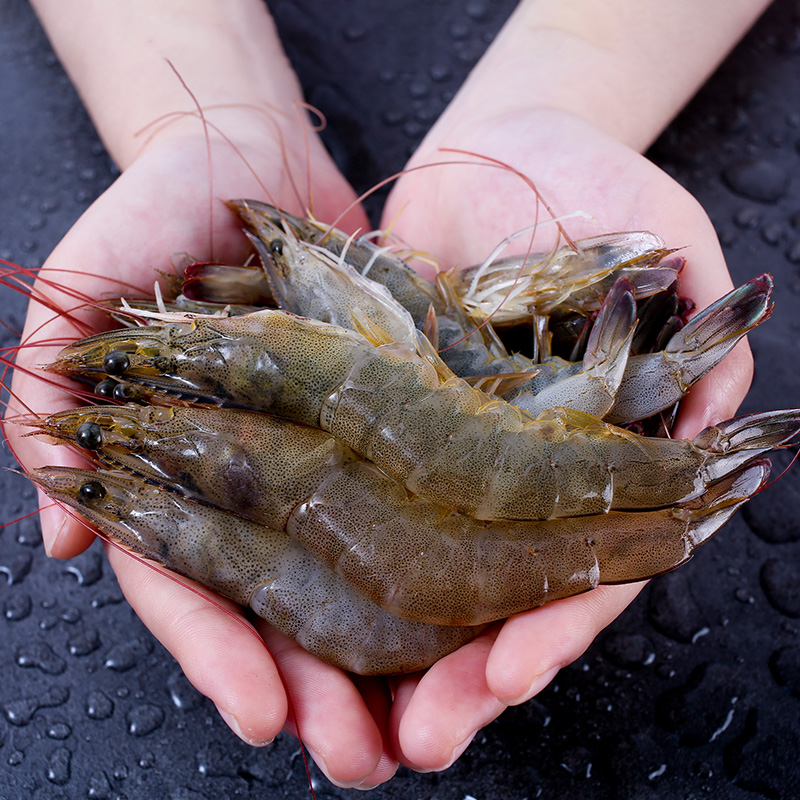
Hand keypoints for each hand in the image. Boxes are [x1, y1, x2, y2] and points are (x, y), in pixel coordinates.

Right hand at [7, 124, 414, 787]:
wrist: (248, 157)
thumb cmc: (158, 204)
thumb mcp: (91, 277)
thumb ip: (56, 381)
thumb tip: (62, 537)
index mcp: (176, 464)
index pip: (189, 580)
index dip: (217, 651)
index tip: (260, 714)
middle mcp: (255, 473)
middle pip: (282, 604)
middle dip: (317, 687)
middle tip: (358, 759)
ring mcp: (323, 452)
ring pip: (356, 572)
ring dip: (388, 654)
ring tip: (426, 724)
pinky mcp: (382, 419)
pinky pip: (413, 497)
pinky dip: (442, 557)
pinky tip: (475, 614)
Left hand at [377, 107, 753, 771]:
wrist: (498, 144)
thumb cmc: (598, 182)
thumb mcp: (673, 247)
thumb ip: (703, 344)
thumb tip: (716, 436)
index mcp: (597, 452)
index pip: (584, 561)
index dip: (554, 625)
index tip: (510, 676)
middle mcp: (518, 467)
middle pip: (494, 590)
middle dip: (462, 669)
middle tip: (425, 740)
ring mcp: (444, 447)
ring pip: (418, 562)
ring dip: (391, 642)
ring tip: (356, 718)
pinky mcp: (382, 415)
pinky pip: (356, 491)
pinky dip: (335, 552)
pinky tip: (304, 609)